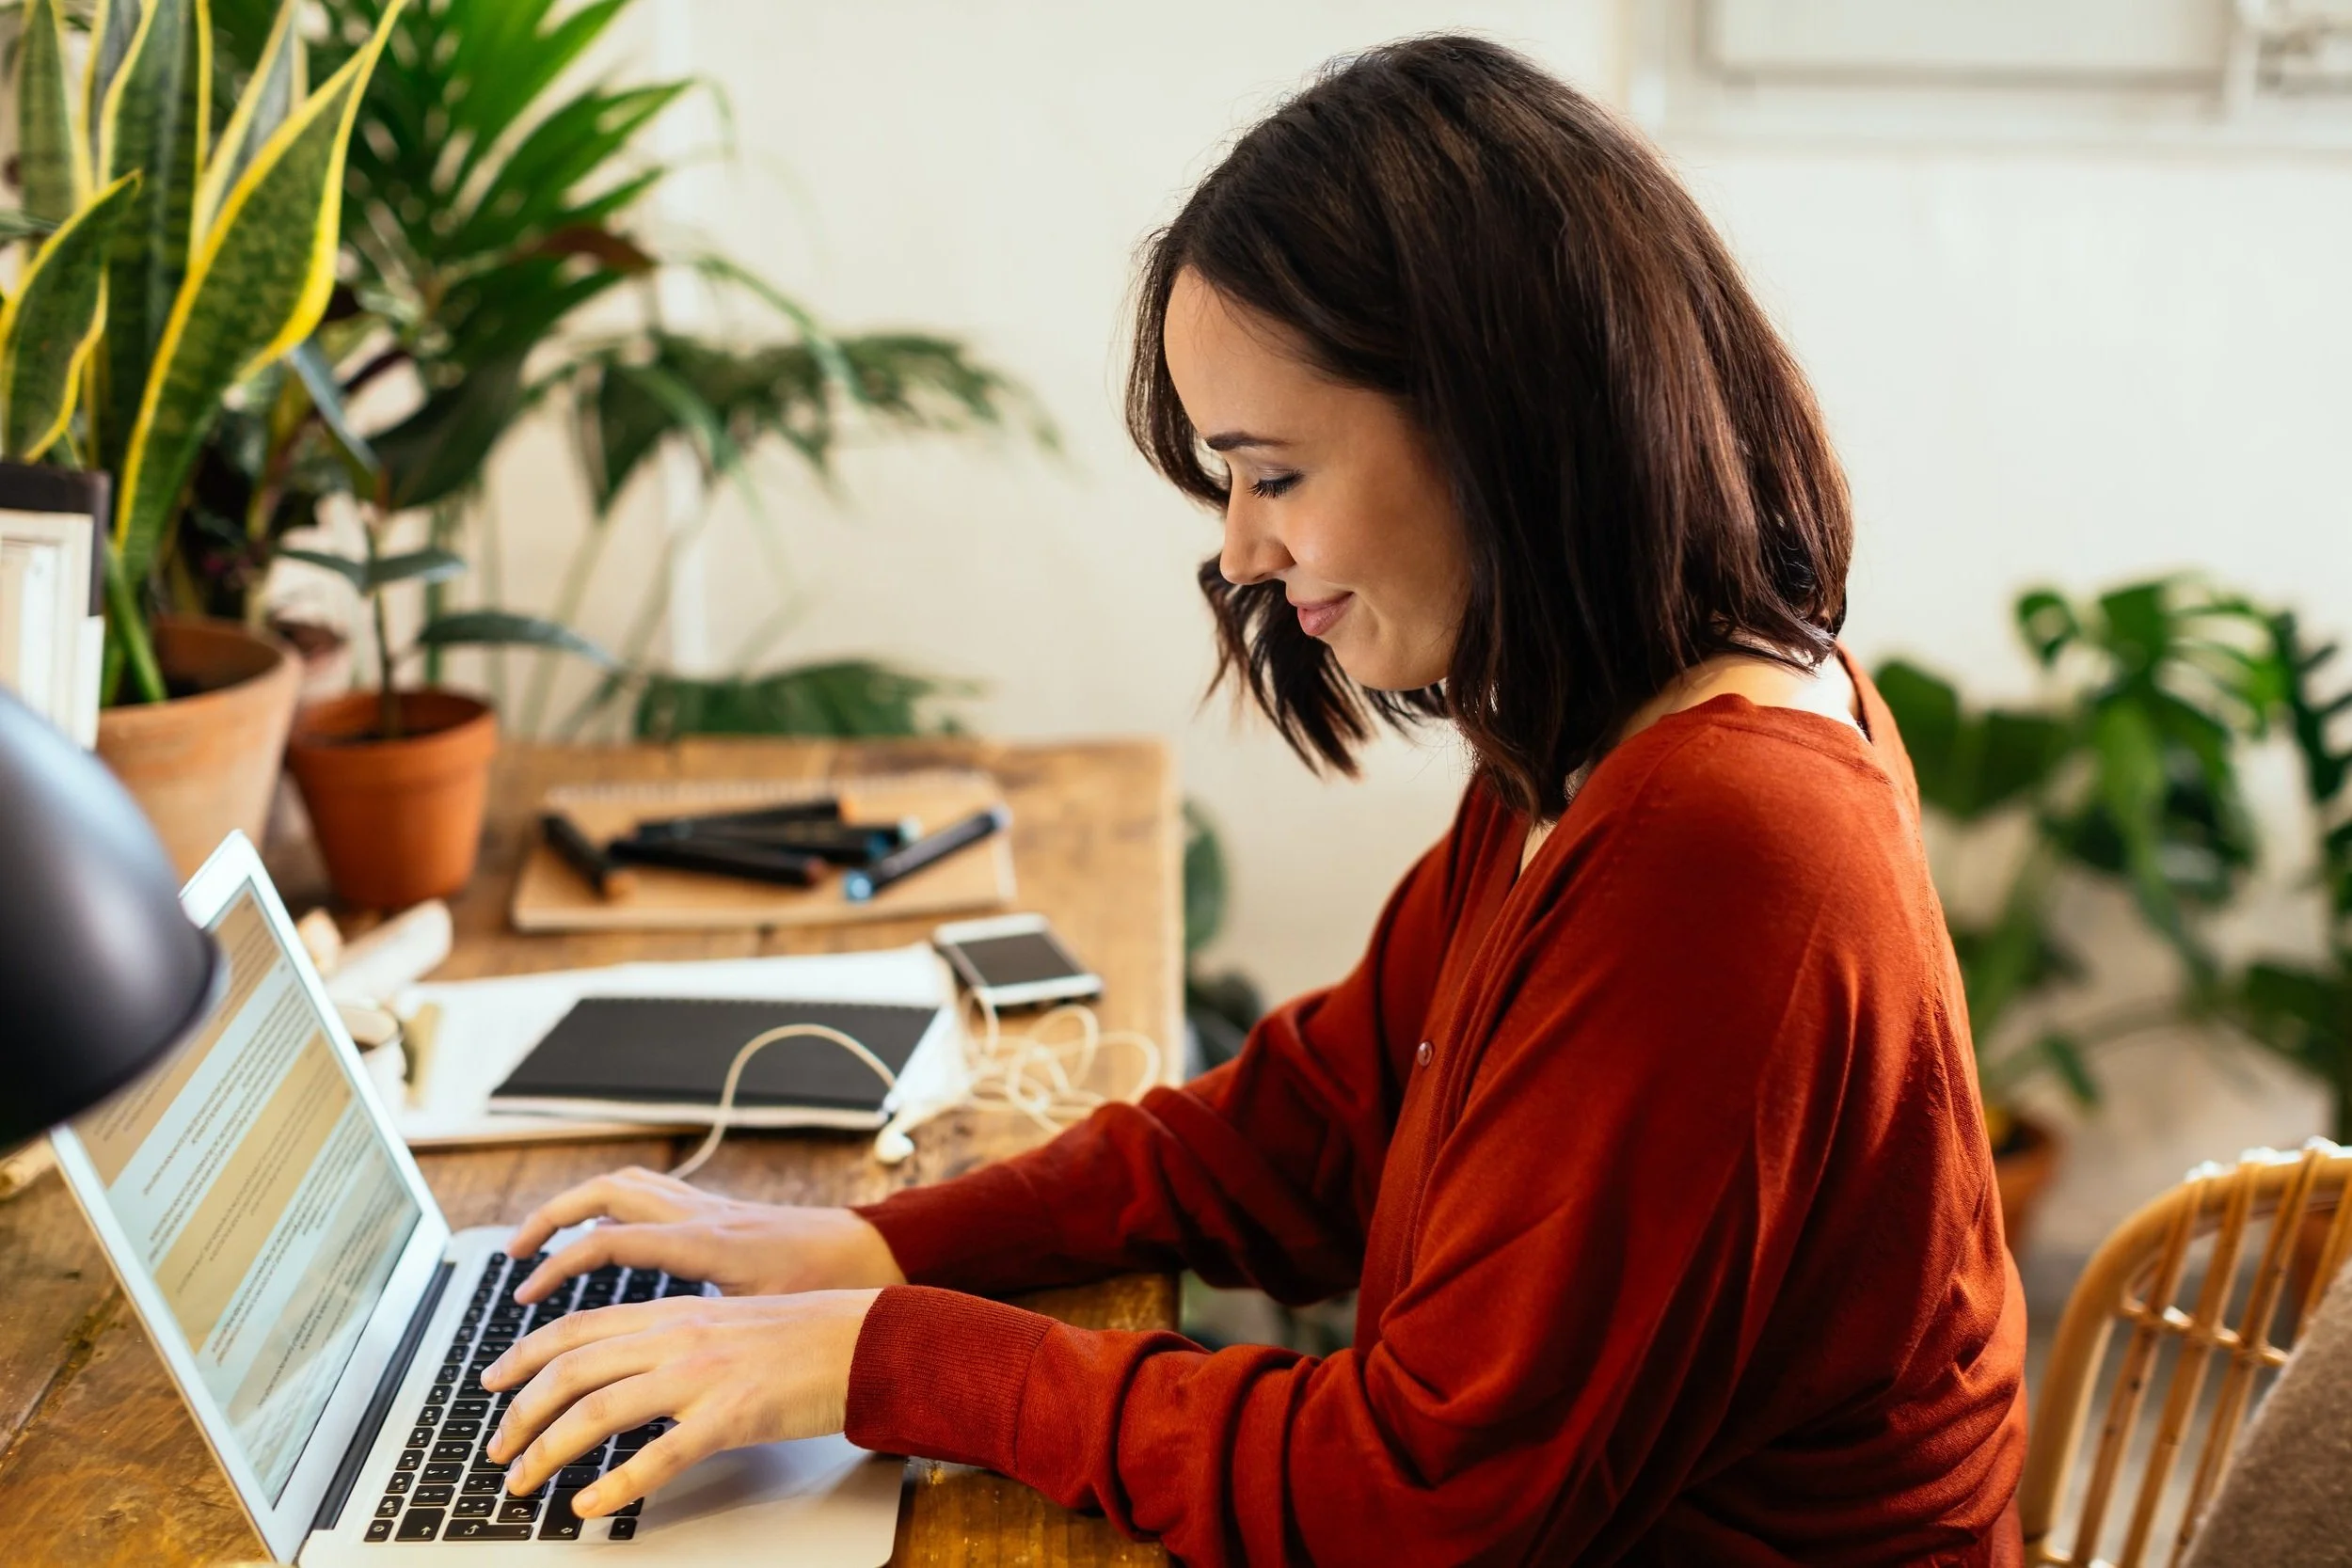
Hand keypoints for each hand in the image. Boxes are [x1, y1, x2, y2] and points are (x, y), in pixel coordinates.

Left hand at [480, 1289, 879, 1517]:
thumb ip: (674, 1341)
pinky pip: (662, 1455)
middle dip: (521, 1413)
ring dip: (549, 1450)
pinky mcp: (733, 1416)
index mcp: (675, 1313)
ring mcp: (703, 1376)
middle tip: (497, 1451)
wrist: (868, 1339)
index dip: (524, 1355)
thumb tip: (626, 1373)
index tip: (493, 1384)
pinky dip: (618, 1484)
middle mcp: (679, 1337)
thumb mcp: (726, 1323)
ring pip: (600, 1410)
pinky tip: (590, 1506)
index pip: (577, 1328)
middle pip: (573, 1368)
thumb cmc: (805, 1336)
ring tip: (524, 1483)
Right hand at [502, 1165, 906, 1302]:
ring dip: (577, 1206)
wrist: (872, 1252)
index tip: (527, 1295)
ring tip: (540, 1241)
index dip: (561, 1264)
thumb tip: (661, 1375)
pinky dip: (611, 1207)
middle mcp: (701, 1214)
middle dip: (551, 1218)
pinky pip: (649, 1193)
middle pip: (607, 1192)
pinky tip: (597, 1239)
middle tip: (515, 1255)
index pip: (614, 1239)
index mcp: (706, 1243)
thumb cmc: (826, 1287)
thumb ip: (710, 1340)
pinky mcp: (716, 1211)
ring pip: (626, 1184)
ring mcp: (708, 1206)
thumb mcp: (765, 1321)